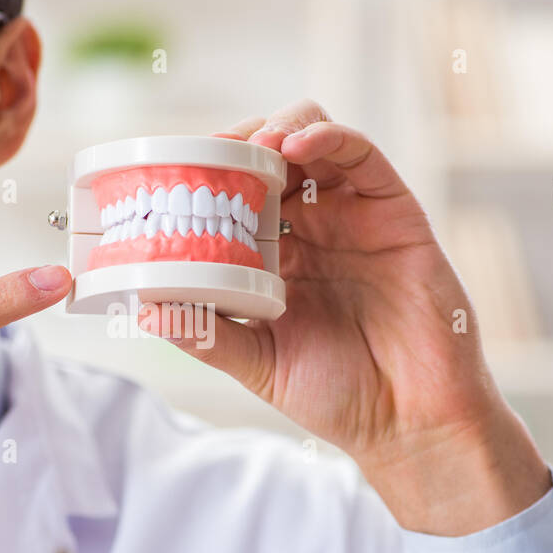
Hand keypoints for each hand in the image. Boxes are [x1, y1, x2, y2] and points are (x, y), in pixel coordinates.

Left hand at [142, 99, 550, 534]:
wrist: (408, 423)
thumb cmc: (337, 395)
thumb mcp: (257, 364)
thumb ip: (207, 335)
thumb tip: (145, 310)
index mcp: (278, 257)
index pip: (236, 194)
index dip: (206, 175)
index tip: (170, 175)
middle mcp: (314, 227)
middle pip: (270, 155)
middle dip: (235, 143)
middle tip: (204, 154)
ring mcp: (353, 215)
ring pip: (313, 139)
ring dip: (275, 129)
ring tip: (248, 147)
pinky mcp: (394, 212)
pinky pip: (361, 155)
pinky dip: (326, 137)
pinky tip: (292, 148)